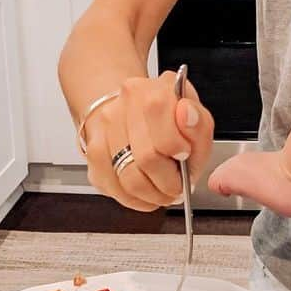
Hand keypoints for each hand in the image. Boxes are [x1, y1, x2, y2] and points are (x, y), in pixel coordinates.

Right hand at [81, 71, 213, 210]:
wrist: (135, 112)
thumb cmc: (170, 120)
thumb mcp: (196, 118)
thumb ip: (198, 121)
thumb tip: (187, 114)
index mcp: (152, 92)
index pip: (164, 132)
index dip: (178, 152)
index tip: (185, 156)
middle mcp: (123, 106)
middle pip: (147, 160)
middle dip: (169, 182)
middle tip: (178, 184)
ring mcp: (104, 129)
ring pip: (129, 180)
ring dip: (153, 195)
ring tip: (165, 191)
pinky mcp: (93, 153)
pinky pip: (115, 189)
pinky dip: (136, 198)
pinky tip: (147, 190)